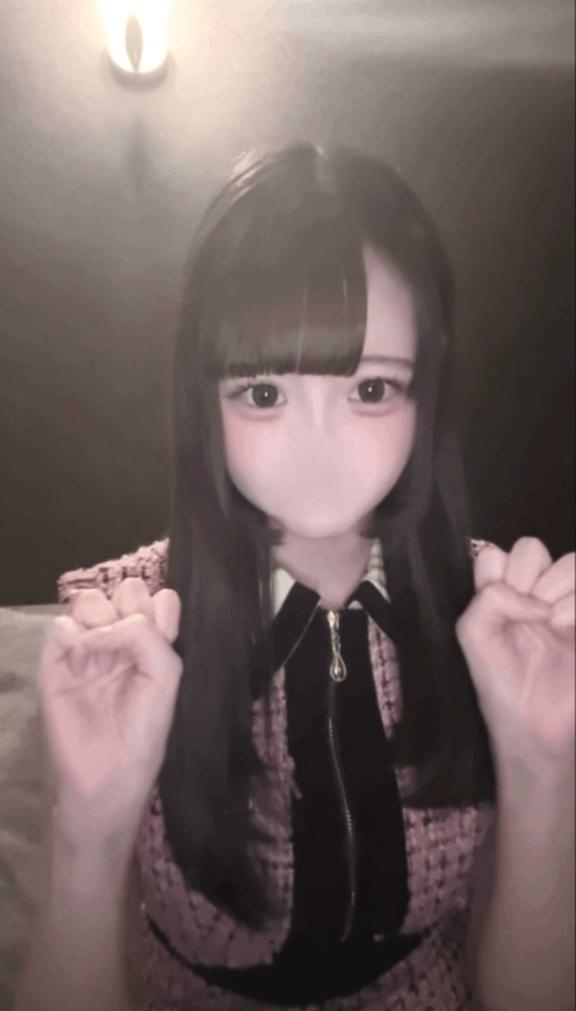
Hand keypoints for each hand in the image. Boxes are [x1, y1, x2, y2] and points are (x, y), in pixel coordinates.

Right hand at [38, 578, 182, 846]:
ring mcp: (87, 649)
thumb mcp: (164, 676)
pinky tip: (78, 651)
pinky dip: (69, 630)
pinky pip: (60, 626)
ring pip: (90, 600)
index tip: (158, 632)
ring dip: (98, 613)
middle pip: (125, 590)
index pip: (159, 600)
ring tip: (98, 646)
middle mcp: (122, 641)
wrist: (106, 774)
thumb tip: (100, 626)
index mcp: (153, 646)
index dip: (158, 607)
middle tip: (126, 639)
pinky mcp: (56, 663)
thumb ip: (146, 636)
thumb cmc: (143, 728)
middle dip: (128, 604)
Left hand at [456, 538, 574, 770]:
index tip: (499, 604)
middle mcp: (534, 592)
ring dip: (557, 587)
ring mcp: (565, 606)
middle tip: (527, 614)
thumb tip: (536, 599)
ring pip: (571, 562)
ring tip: (551, 624)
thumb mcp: (474, 634)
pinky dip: (574, 607)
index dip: (498, 572)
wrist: (533, 727)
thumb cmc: (500, 681)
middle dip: (527, 576)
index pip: (496, 553)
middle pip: (532, 547)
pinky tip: (565, 629)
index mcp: (501, 593)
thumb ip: (490, 598)